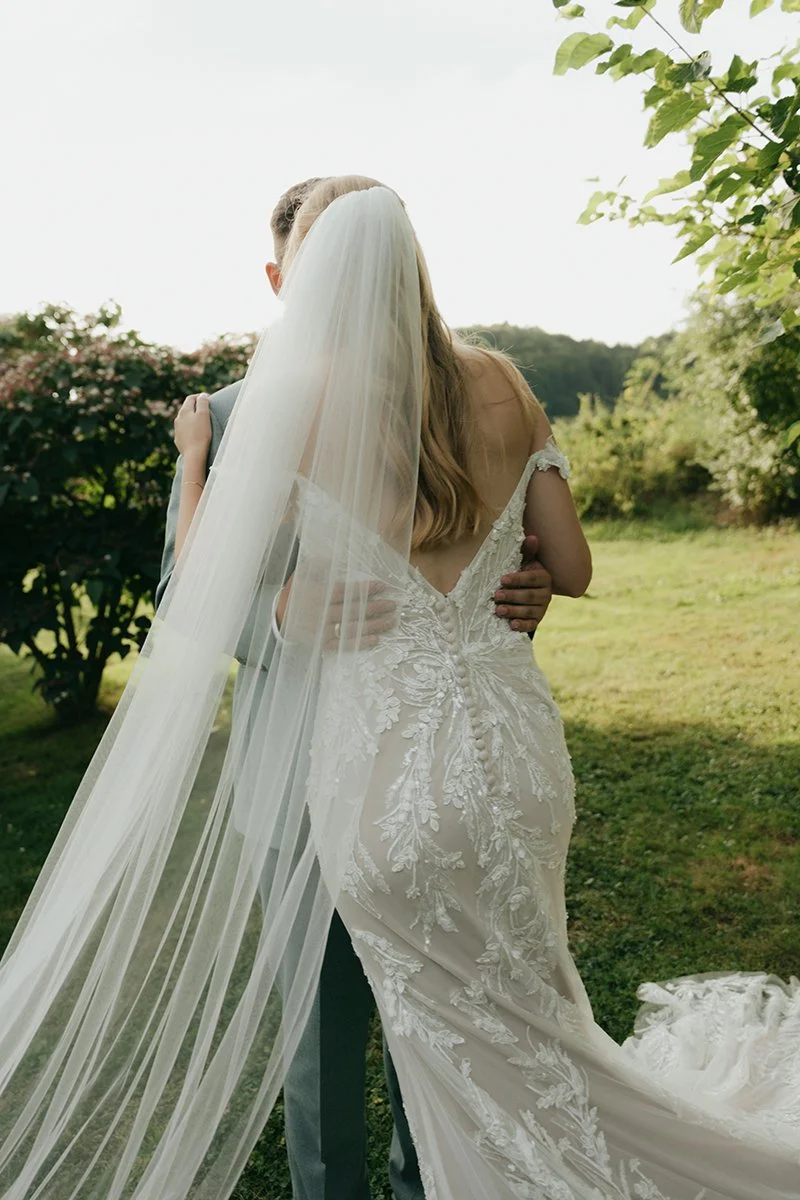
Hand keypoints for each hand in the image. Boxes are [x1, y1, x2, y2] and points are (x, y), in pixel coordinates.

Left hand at [174, 393, 211, 465]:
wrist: (194, 455)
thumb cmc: (201, 434)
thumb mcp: (204, 415)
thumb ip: (203, 402)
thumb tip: (202, 395)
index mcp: (184, 411)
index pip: (191, 398)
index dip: (200, 397)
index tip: (208, 399)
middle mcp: (178, 419)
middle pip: (187, 409)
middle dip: (196, 407)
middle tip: (206, 409)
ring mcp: (177, 430)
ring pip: (185, 420)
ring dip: (192, 418)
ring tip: (201, 422)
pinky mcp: (179, 440)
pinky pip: (184, 431)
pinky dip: (190, 429)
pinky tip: (196, 434)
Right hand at [276, 574, 396, 650]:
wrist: (279, 617)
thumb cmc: (295, 593)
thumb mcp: (302, 574)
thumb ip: (317, 565)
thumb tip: (334, 559)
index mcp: (317, 595)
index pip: (346, 592)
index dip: (365, 589)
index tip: (382, 585)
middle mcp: (321, 614)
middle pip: (353, 611)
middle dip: (376, 607)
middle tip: (393, 604)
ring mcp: (322, 631)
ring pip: (352, 629)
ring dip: (374, 625)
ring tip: (391, 621)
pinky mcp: (322, 644)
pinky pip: (345, 645)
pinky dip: (361, 643)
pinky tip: (376, 639)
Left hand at [493, 534, 552, 633]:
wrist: (526, 594)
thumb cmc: (522, 574)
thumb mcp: (523, 562)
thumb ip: (526, 551)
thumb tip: (532, 537)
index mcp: (544, 577)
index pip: (532, 578)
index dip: (518, 579)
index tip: (502, 579)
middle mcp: (546, 594)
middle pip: (530, 596)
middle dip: (512, 596)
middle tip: (496, 595)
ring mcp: (542, 609)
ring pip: (529, 611)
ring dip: (513, 611)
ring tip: (498, 610)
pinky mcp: (536, 620)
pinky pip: (531, 625)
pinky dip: (522, 625)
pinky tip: (511, 625)